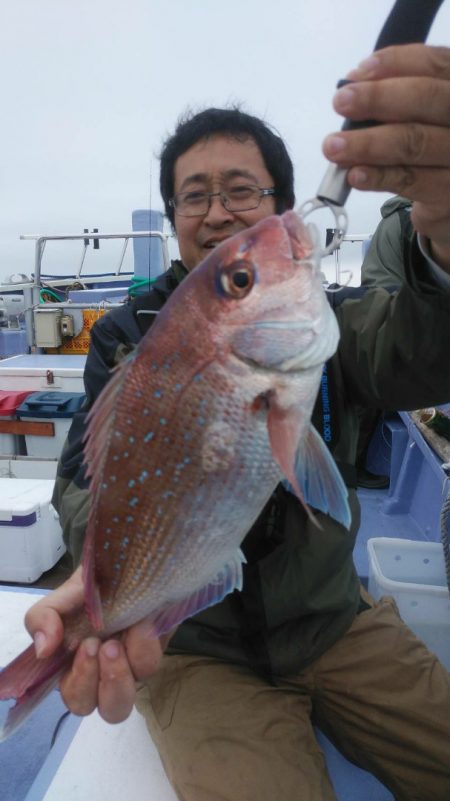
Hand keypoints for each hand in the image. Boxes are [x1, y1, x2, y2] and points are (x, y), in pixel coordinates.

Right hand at [24, 566, 172, 723]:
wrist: (131, 561)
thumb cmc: (94, 584)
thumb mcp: (64, 595)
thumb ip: (43, 617)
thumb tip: (44, 650)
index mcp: (79, 667)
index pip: (77, 698)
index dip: (79, 683)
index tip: (83, 648)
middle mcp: (109, 674)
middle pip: (109, 710)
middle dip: (100, 683)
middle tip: (99, 647)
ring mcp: (135, 666)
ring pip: (129, 699)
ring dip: (118, 674)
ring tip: (115, 643)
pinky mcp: (156, 651)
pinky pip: (149, 664)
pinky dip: (142, 645)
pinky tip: (140, 622)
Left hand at [322, 44, 449, 271]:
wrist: (449, 200)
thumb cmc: (431, 147)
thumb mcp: (421, 116)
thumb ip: (396, 96)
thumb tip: (353, 85)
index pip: (436, 64)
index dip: (395, 64)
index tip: (356, 74)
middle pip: (428, 99)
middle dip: (378, 98)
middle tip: (341, 102)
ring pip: (416, 142)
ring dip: (368, 143)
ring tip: (334, 147)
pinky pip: (411, 181)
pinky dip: (378, 176)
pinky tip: (354, 175)